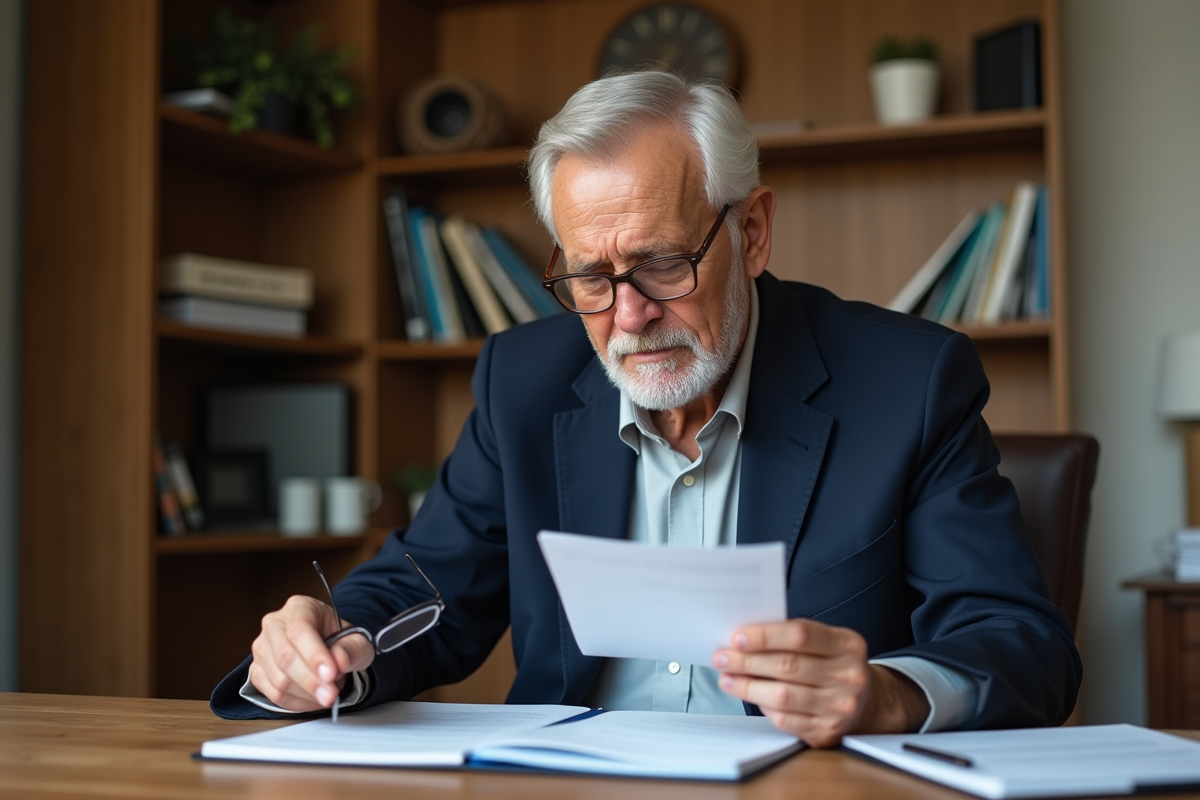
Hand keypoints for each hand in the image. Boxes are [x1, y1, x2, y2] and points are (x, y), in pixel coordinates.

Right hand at [248, 594, 375, 711]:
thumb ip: (352, 649)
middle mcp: (274, 624)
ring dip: (306, 694)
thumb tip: (340, 660)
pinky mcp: (256, 671)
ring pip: (278, 679)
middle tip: (331, 695)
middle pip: (285, 656)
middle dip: (310, 681)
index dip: (314, 654)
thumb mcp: (357, 641)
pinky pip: (273, 694)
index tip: (331, 674)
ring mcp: (262, 648)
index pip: (300, 629)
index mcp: (299, 607)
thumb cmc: (339, 641)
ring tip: (328, 692)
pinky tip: (313, 700)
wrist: (327, 649)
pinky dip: (296, 703)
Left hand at [713, 619, 929, 747]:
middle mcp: (849, 676)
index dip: (766, 636)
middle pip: (788, 666)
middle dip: (748, 661)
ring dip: (748, 686)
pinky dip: (762, 706)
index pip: (801, 635)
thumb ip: (792, 638)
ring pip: (783, 696)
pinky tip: (748, 695)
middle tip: (722, 657)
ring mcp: (839, 707)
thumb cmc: (833, 665)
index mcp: (848, 645)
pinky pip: (786, 719)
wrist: (867, 702)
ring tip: (727, 677)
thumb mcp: (826, 642)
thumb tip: (744, 639)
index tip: (738, 637)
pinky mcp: (827, 731)